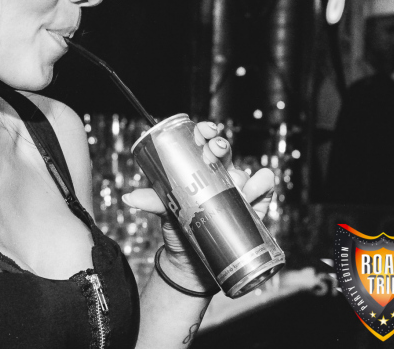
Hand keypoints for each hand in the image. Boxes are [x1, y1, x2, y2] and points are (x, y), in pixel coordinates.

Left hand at [122, 121, 275, 290]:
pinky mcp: (255, 206)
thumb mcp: (167, 212)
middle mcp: (221, 176)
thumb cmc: (180, 229)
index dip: (207, 133)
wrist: (193, 263)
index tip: (205, 130)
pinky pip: (264, 189)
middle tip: (216, 149)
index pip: (205, 144)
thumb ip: (152, 201)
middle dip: (223, 147)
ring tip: (238, 183)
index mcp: (200, 170)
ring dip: (243, 174)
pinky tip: (259, 186)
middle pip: (226, 154)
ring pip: (245, 173)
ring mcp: (239, 191)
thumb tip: (128, 197)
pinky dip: (264, 183)